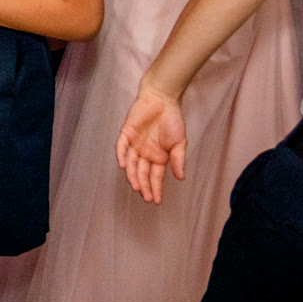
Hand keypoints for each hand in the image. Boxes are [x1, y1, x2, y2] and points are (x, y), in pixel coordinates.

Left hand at [117, 85, 187, 204]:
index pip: (155, 177)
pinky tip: (124, 166)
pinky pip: (122, 147)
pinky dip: (122, 156)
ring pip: (131, 164)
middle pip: (142, 173)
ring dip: (133, 175)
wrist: (163, 100)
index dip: (155, 189)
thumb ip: (178, 160)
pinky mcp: (126, 133)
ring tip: (136, 187)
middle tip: (145, 198)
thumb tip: (181, 178)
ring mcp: (134, 144)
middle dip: (144, 186)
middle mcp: (145, 153)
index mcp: (158, 157)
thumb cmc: (172, 121)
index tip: (156, 201)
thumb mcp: (179, 143)